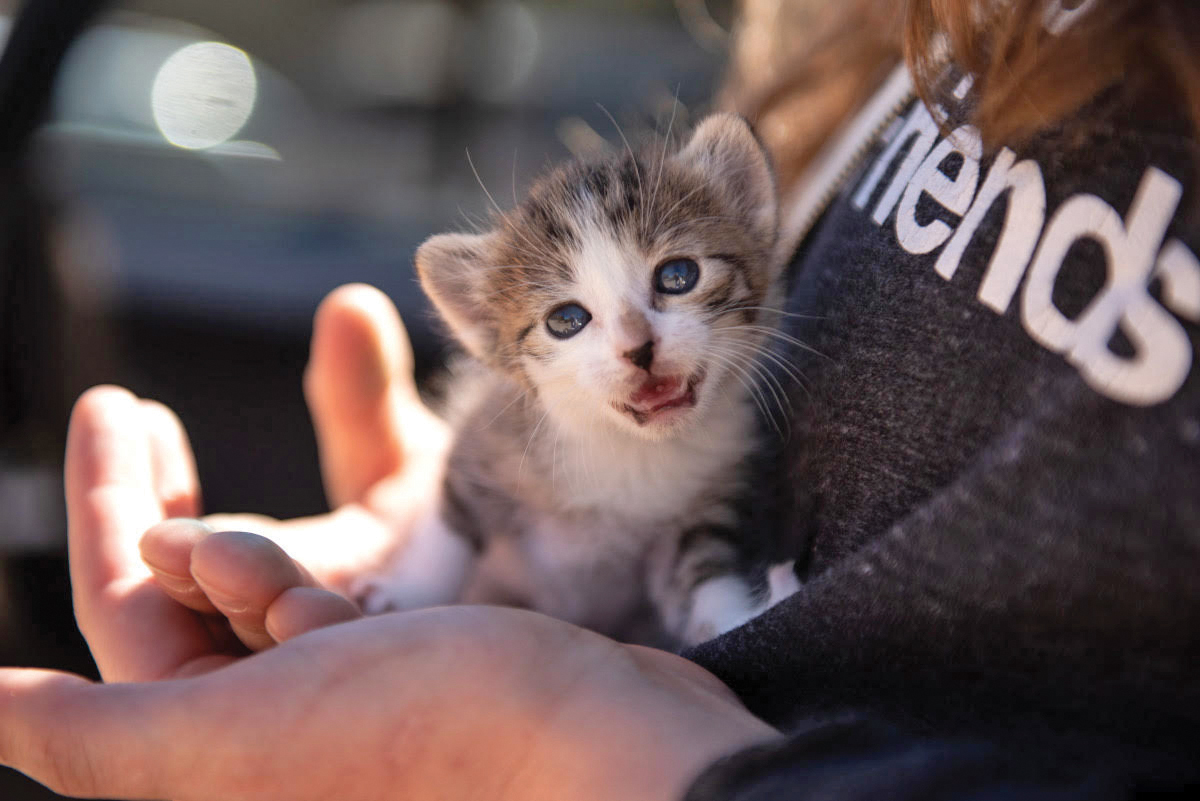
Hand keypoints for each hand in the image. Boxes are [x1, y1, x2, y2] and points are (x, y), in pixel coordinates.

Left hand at [0, 284, 776, 799]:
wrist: (611, 745)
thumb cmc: (433, 737)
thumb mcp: (229, 740)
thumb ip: (94, 733)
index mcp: (227, 742)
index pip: (131, 612)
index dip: (110, 506)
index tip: (120, 406)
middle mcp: (286, 719)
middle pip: (196, 591)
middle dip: (159, 499)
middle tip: (142, 414)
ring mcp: (365, 684)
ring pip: (287, 570)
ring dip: (265, 502)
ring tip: (276, 459)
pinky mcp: (437, 653)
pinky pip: (371, 565)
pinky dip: (360, 509)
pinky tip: (384, 473)